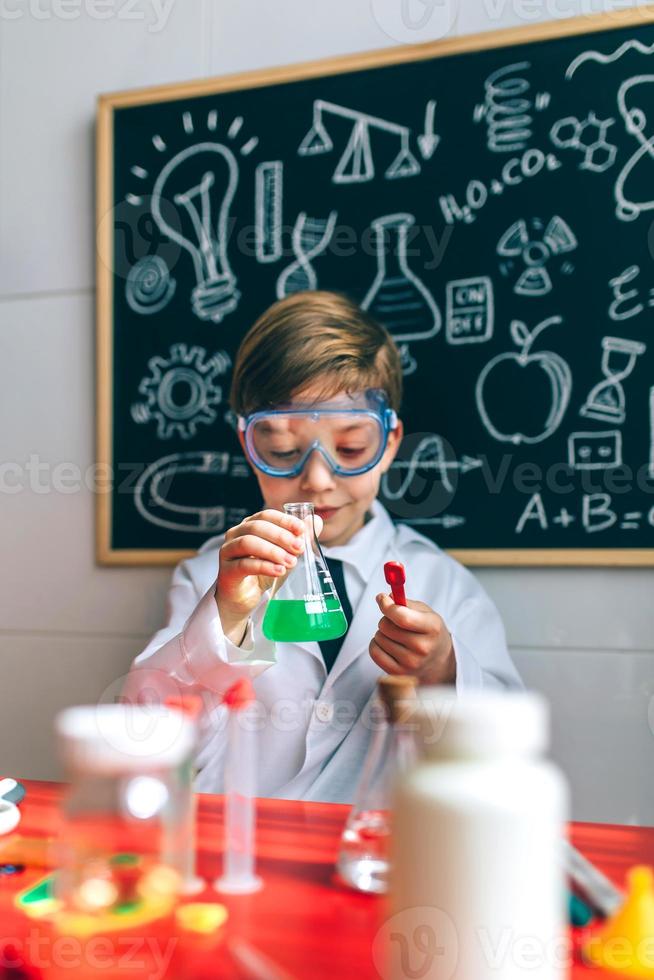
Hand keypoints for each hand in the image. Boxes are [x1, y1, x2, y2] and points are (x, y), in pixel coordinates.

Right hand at [216, 509, 322, 643]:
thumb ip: (299, 539)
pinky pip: (244, 564)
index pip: (266, 515)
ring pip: (248, 543)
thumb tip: (316, 521)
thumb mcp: (285, 555)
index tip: (301, 529)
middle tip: (299, 548)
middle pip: (257, 527)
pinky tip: (279, 571)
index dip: (284, 520)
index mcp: (249, 526)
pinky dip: (264, 566)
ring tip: (291, 562)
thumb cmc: (263, 573)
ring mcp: (228, 552)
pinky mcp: (226, 571)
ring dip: (273, 551)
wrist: (244, 599)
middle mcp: (235, 534)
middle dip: (281, 536)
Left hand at [369, 594, 455, 685]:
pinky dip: (376, 645)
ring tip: (395, 636)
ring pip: (378, 637)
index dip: (387, 606)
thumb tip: (384, 598)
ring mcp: (410, 663)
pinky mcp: (398, 673)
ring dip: (382, 633)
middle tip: (394, 622)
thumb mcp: (426, 613)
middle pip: (386, 626)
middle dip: (386, 619)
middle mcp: (422, 647)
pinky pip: (374, 652)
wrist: (439, 662)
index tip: (382, 599)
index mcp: (432, 628)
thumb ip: (405, 603)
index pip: (402, 617)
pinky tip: (387, 645)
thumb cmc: (429, 633)